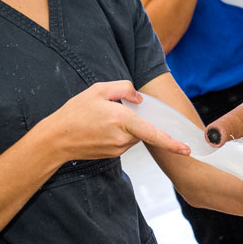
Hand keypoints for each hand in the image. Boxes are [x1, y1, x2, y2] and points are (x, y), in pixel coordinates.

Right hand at [40, 80, 189, 161]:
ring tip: (101, 119)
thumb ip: (123, 88)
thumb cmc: (75, 113)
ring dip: (125, 125)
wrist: (56, 140)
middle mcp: (122, 138)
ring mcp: (118, 149)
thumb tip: (139, 99)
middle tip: (111, 110)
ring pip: (133, 134)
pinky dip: (118, 132)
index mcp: (122, 121)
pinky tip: (100, 128)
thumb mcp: (98, 90)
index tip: (186, 149)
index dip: (171, 142)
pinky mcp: (113, 155)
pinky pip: (124, 140)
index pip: (152, 134)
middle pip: (142, 127)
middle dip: (135, 118)